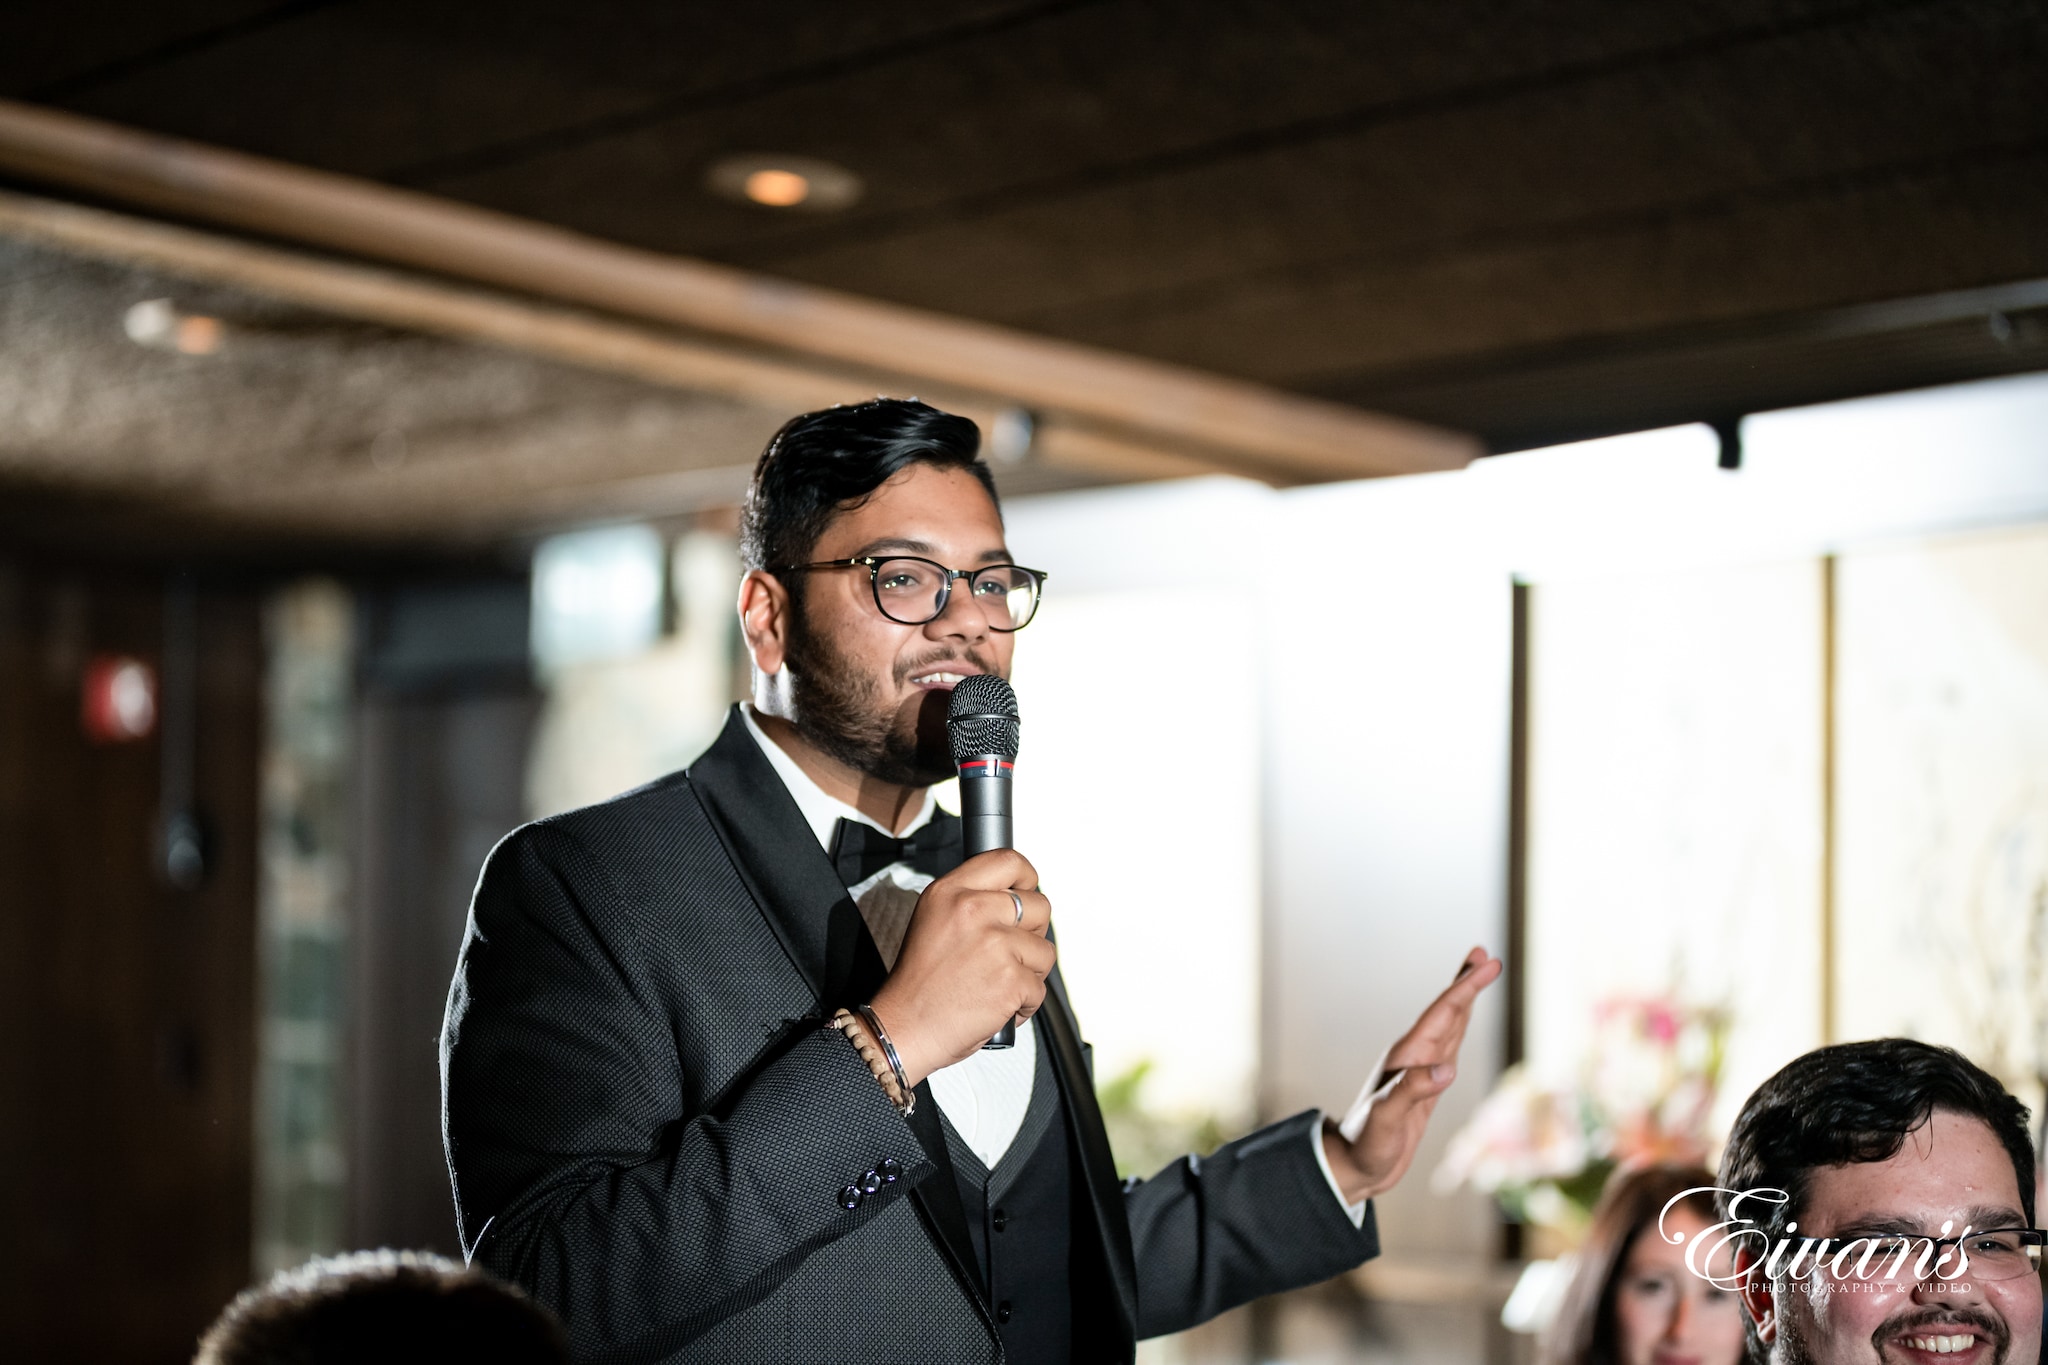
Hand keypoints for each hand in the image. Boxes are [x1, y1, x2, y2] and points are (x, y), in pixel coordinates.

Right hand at [866, 850, 1053, 1086]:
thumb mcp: (932, 920)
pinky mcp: (1011, 980)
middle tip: (1009, 953)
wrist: (903, 1028)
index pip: (1008, 861)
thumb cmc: (918, 983)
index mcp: (951, 892)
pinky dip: (1024, 1004)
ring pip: (1044, 950)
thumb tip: (1016, 896)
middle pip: (1039, 905)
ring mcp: (996, 945)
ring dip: (1029, 972)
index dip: (1027, 878)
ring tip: (997, 983)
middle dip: (1032, 932)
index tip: (1027, 893)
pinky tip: (997, 1006)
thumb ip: (970, 900)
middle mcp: (973, 911)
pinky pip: (1039, 989)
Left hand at [1323, 946, 1502, 1203]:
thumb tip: (1448, 1069)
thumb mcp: (1386, 1119)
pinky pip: (1447, 1050)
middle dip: (1466, 983)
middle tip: (1485, 954)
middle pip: (1446, 1012)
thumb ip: (1412, 1092)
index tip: (1490, 963)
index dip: (1466, 987)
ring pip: (1448, 1027)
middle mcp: (1413, 1058)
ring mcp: (1418, 1071)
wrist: (1353, 1167)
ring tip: (1477, 976)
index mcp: (1405, 1058)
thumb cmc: (1366, 1145)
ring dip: (1464, 1001)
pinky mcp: (1424, 1087)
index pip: (1443, 1014)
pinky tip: (1462, 1024)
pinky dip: (1459, 1030)